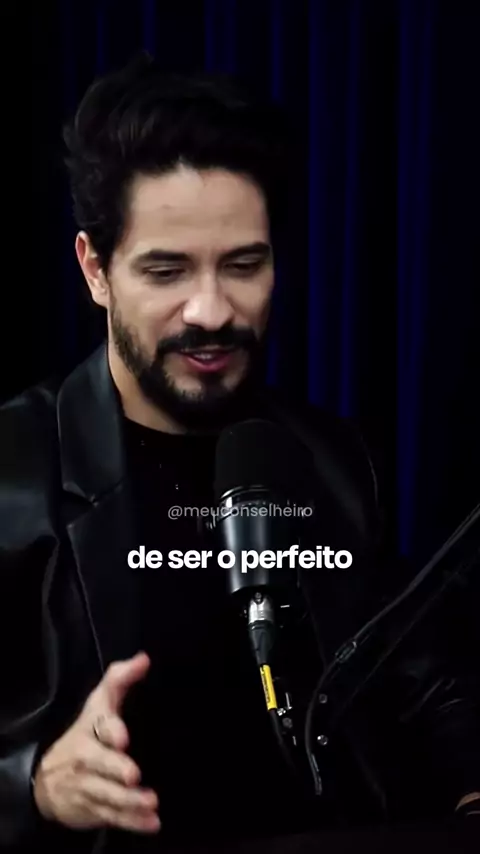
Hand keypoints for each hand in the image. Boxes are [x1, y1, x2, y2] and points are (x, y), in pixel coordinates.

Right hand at [33, 651, 159, 833]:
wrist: (48, 778)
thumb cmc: (87, 734)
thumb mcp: (99, 704)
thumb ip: (120, 680)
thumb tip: (145, 659)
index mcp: (90, 728)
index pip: (98, 725)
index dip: (110, 730)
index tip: (123, 736)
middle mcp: (86, 757)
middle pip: (98, 763)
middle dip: (115, 768)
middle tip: (134, 774)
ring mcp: (87, 785)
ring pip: (107, 794)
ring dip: (129, 800)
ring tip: (151, 802)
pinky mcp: (92, 809)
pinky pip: (112, 817)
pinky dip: (132, 822)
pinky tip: (151, 824)